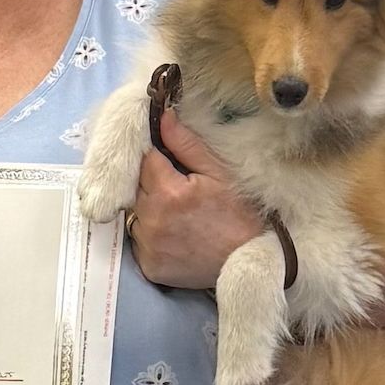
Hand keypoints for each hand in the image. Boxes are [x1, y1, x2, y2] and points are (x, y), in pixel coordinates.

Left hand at [126, 110, 264, 288]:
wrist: (249, 261)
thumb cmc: (239, 214)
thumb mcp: (219, 173)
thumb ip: (186, 144)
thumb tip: (163, 116)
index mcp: (168, 192)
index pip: (145, 161)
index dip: (159, 159)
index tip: (174, 166)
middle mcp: (152, 220)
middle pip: (136, 188)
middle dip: (153, 185)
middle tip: (181, 193)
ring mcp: (149, 247)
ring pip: (135, 215)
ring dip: (149, 211)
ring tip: (179, 216)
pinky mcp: (149, 267)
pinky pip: (139, 242)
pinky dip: (152, 237)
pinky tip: (174, 236)